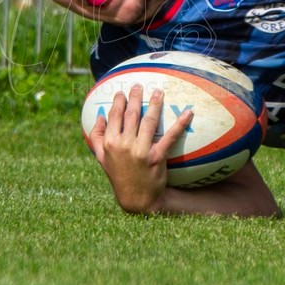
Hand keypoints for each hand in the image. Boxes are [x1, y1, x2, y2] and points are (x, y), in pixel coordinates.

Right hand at [87, 84, 193, 212]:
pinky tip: (188, 113)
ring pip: (148, 121)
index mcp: (109, 143)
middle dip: (135, 97)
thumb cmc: (119, 176)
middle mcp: (123, 145)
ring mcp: (140, 150)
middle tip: (139, 85)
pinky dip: (180, 124)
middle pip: (131, 115)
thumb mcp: (102, 158)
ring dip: (154, 104)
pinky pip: (170, 137)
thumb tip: (99, 116)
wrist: (136, 199)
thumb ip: (96, 137)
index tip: (123, 92)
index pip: (114, 116)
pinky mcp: (156, 157)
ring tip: (159, 92)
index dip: (119, 101)